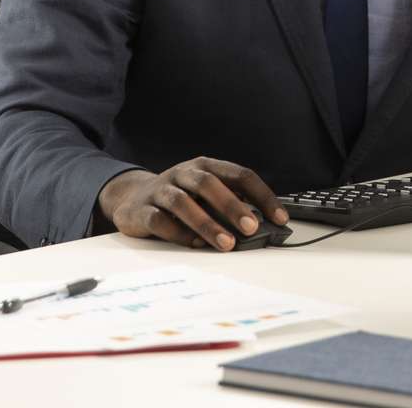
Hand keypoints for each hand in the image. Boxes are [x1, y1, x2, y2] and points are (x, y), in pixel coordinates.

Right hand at [97, 157, 287, 250]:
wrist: (131, 198)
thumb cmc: (180, 197)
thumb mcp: (206, 194)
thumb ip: (229, 204)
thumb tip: (261, 225)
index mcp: (206, 166)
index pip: (240, 175)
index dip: (262, 195)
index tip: (280, 218)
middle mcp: (183, 173)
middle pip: (209, 184)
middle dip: (233, 206)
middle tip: (251, 228)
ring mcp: (161, 190)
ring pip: (183, 203)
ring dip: (207, 224)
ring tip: (226, 244)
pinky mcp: (142, 211)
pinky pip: (160, 221)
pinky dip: (178, 233)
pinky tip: (193, 244)